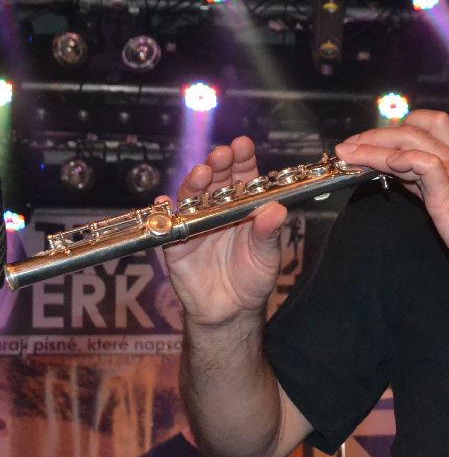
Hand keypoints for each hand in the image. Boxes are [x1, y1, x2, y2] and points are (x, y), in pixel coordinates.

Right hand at [163, 136, 287, 325]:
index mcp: (242, 208)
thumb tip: (277, 209)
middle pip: (215, 182)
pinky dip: (162, 213)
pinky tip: (163, 201)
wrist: (232, 311)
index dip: (242, 161)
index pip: (242, 178)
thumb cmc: (253, 279)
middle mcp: (217, 211)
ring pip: (191, 199)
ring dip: (194, 184)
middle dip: (218, 165)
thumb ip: (268, 233)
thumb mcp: (267, 255)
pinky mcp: (176, 245)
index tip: (243, 145)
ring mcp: (195, 225)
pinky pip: (167, 227)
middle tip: (222, 154)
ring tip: (202, 173)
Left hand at [334, 111, 448, 299]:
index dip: (392, 129)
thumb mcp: (446, 199)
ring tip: (349, 153)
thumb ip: (422, 182)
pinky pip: (425, 164)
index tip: (365, 143)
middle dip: (373, 135)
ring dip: (374, 145)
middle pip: (410, 128)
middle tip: (348, 147)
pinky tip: (385, 165)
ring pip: (411, 140)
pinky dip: (402, 159)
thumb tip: (395, 171)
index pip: (422, 126)